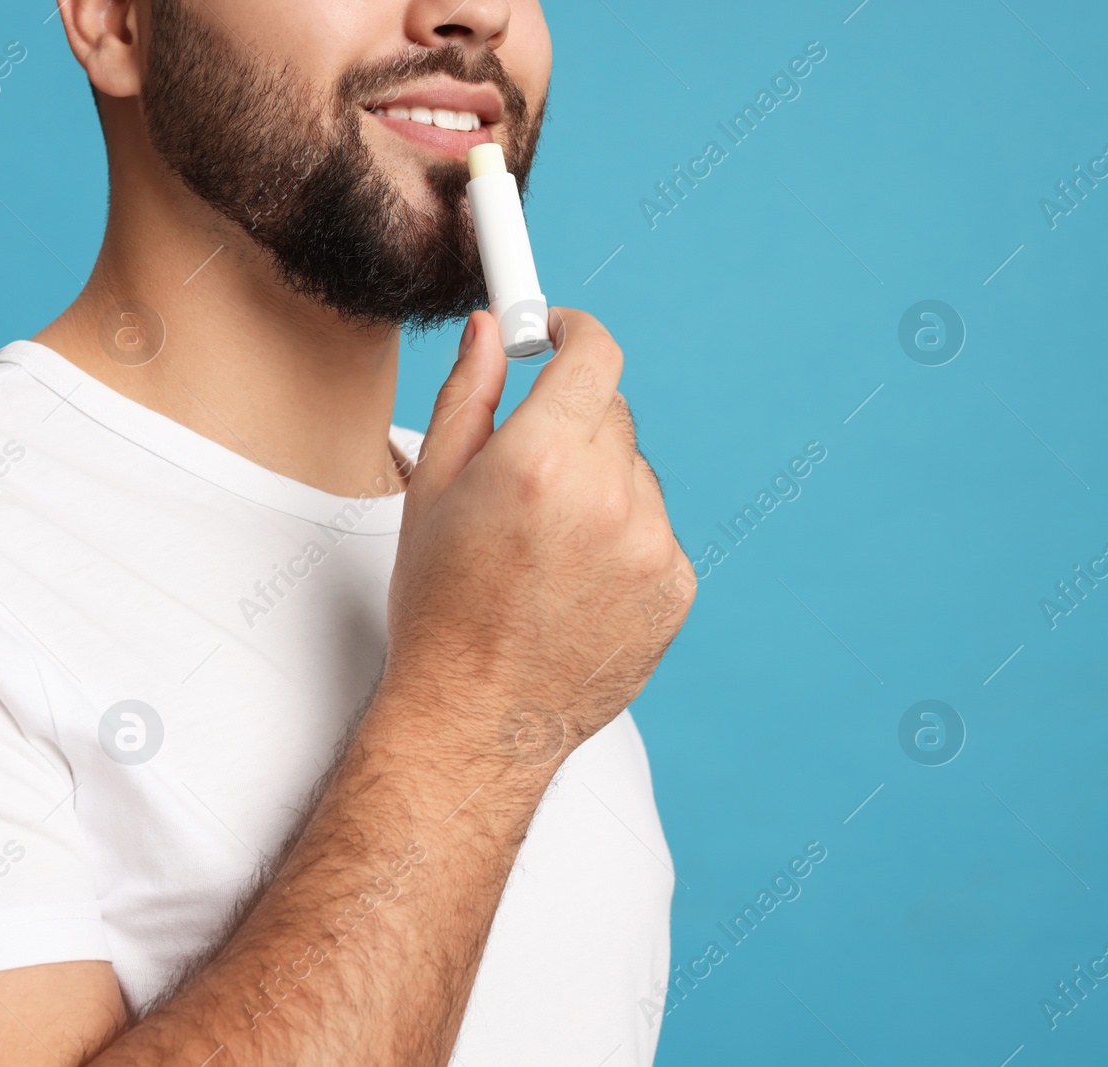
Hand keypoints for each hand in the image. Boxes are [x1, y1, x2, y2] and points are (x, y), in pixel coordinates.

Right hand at [383, 307, 694, 760]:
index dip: (571, 331)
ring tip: (545, 547)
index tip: (557, 334)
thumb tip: (490, 332)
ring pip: (634, 473)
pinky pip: (655, 530)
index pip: (593, 353)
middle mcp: (607, 497)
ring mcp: (651, 545)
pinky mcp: (676, 587)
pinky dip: (622, 539)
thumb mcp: (432, 491)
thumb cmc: (441, 613)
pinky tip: (574, 580)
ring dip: (598, 486)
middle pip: (611, 412)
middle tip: (525, 473)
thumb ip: (469, 395)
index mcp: (541, 462)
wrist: (478, 718)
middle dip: (570, 424)